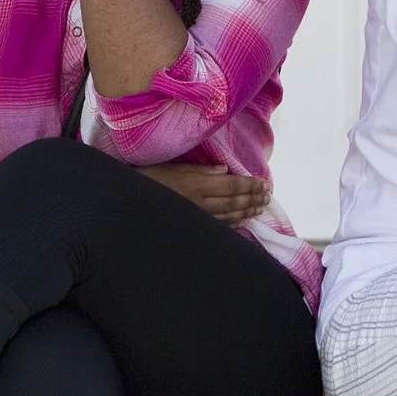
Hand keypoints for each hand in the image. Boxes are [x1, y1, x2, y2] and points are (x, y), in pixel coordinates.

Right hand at [145, 162, 269, 225]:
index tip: (264, 184)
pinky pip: (218, 226)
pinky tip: (243, 221)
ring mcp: (196, 217)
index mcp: (195, 184)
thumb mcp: (173, 168)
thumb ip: (200, 170)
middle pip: (234, 202)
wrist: (128, 203)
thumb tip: (225, 171)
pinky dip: (234, 223)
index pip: (230, 185)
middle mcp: (198, 202)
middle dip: (253, 199)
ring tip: (260, 208)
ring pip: (229, 216)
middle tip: (268, 196)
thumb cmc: (148, 180)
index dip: (249, 185)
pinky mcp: (192, 227)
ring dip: (247, 212)